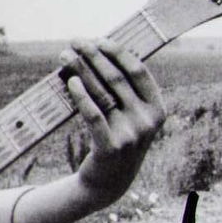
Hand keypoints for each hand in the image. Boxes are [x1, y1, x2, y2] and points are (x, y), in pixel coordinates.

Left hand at [60, 38, 165, 206]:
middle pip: (117, 78)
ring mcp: (130, 135)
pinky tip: (70, 82)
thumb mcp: (130, 117)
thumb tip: (99, 52)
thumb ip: (124, 91)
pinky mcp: (110, 147)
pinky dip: (81, 96)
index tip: (98, 39)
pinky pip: (93, 115)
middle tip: (75, 41)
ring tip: (64, 55)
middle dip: (93, 55)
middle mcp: (147, 122)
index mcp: (157, 110)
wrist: (109, 183)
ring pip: (102, 93)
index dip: (118, 52)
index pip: (138, 71)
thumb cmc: (117, 140)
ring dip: (81, 70)